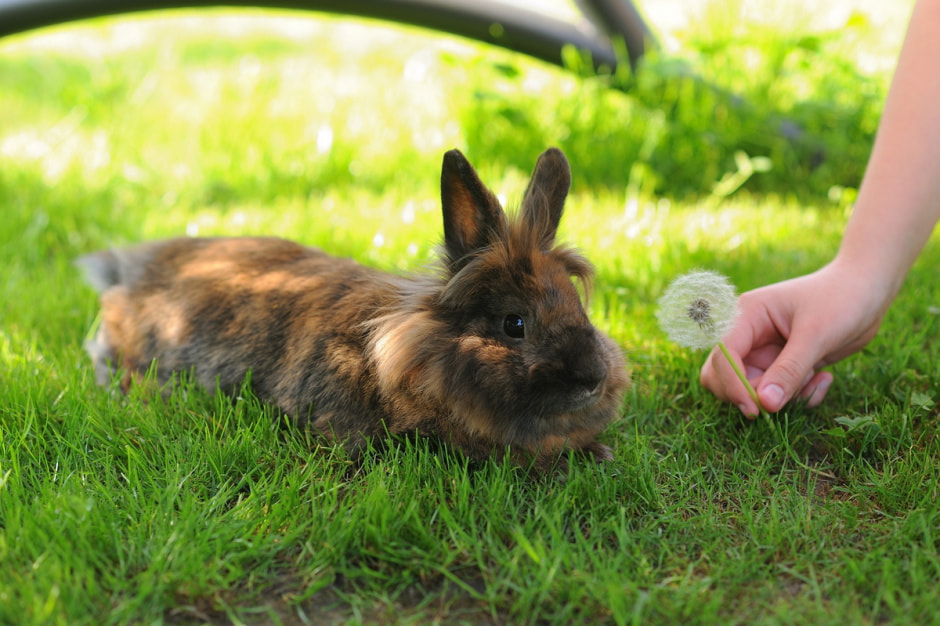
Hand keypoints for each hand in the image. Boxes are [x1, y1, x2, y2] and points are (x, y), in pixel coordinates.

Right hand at [700, 260, 890, 415]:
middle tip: (781, 402)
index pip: (723, 356)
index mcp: (746, 316)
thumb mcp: (816, 335)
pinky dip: (798, 396)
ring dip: (782, 397)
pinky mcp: (781, 365)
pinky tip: (823, 378)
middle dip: (749, 394)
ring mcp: (763, 351)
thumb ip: (789, 370)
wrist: (867, 291)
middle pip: (722, 375)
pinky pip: (776, 393)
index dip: (733, 385)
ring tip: (815, 382)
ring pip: (752, 389)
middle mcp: (748, 335)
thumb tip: (765, 404)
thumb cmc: (841, 299)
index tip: (756, 409)